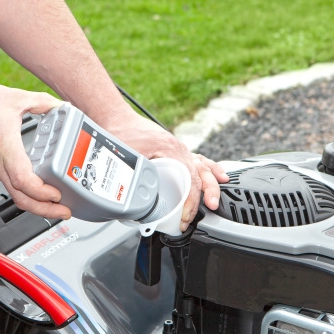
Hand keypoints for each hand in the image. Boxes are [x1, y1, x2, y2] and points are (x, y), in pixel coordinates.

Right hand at [0, 84, 72, 220]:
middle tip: (64, 210)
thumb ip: (41, 101)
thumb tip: (59, 105)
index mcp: (5, 149)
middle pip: (21, 198)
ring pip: (14, 192)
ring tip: (54, 198)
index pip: (24, 182)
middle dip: (45, 209)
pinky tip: (34, 180)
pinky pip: (6, 182)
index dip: (42, 193)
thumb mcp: (14, 98)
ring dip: (35, 199)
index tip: (57, 195)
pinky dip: (23, 187)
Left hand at [96, 109, 228, 229]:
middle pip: (200, 173)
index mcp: (170, 149)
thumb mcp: (127, 158)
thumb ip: (135, 178)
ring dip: (211, 182)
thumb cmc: (120, 133)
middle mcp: (178, 148)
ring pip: (202, 166)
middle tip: (210, 208)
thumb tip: (139, 201)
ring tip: (215, 197)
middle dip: (208, 193)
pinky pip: (196, 160)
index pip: (189, 179)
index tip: (186, 216)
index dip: (190, 201)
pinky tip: (217, 175)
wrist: (116, 117)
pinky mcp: (173, 149)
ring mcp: (178, 148)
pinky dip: (207, 169)